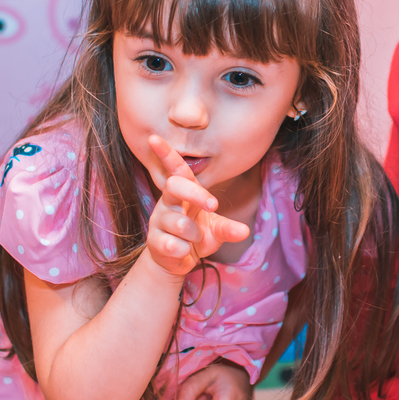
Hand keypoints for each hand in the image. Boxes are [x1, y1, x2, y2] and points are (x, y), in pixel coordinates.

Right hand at [146, 136, 249, 277]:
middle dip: (196, 194)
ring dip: (195, 234)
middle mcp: (167, 202)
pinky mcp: (153, 241)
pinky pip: (173, 245)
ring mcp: (158, 220)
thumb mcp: (216, 230)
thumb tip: (244, 231)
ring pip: (180, 222)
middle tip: (213, 205)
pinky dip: (185, 251)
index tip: (154, 138)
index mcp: (183, 192)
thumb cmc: (198, 236)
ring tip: (195, 239)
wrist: (179, 261)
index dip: (165, 153)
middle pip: (174, 186)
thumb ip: (228, 228)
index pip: (175, 169)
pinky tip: (183, 251)